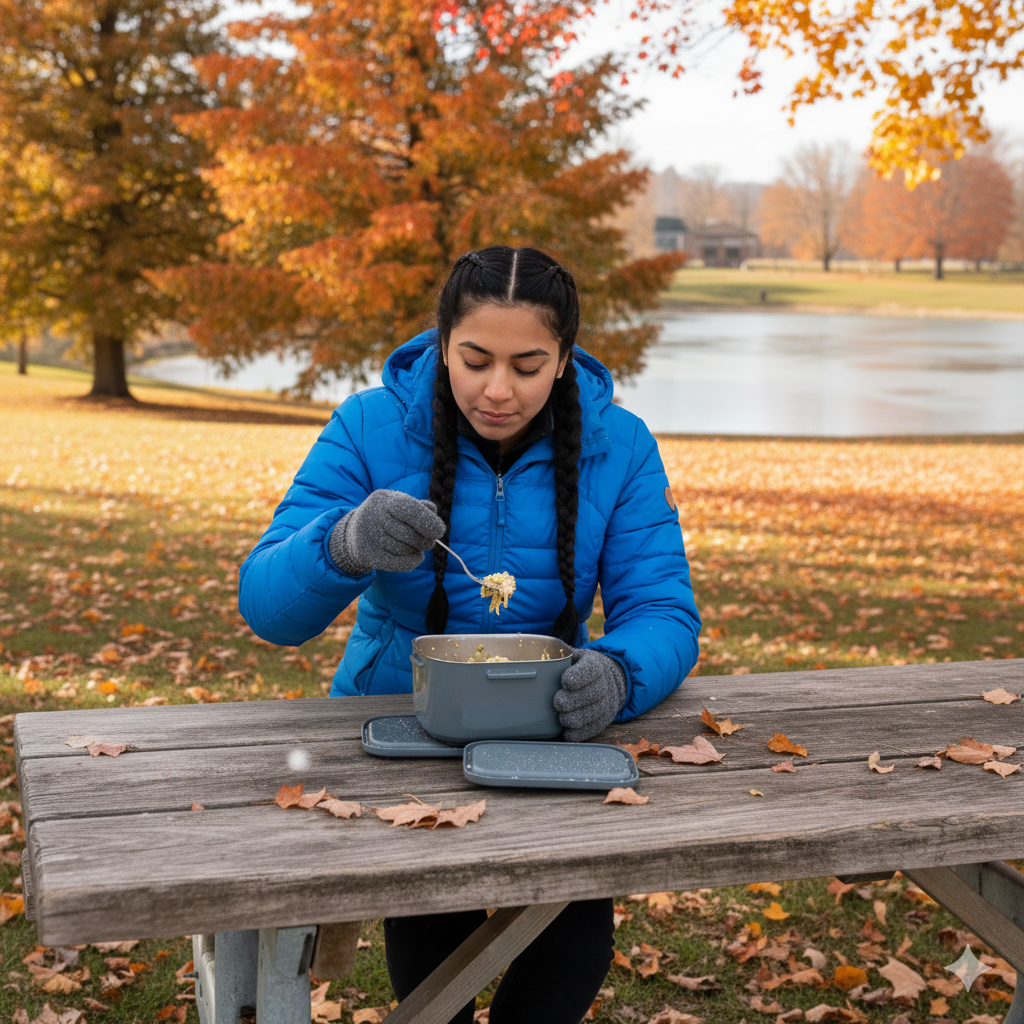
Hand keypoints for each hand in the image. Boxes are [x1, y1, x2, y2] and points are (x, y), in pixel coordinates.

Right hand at [328, 489, 445, 574]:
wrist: (355, 532)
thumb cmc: (388, 517)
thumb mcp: (401, 505)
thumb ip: (420, 507)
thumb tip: (433, 514)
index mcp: (384, 499)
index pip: (409, 508)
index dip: (427, 521)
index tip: (439, 532)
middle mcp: (373, 515)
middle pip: (410, 534)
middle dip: (424, 540)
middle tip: (428, 541)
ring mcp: (367, 535)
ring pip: (405, 550)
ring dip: (415, 550)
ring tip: (411, 545)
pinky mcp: (366, 554)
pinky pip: (398, 563)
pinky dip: (412, 562)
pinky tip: (415, 557)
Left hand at [552, 648, 627, 742]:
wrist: (609, 679)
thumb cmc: (581, 667)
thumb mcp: (574, 655)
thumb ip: (558, 655)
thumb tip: (534, 656)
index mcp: (595, 664)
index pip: (591, 669)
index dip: (579, 677)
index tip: (565, 682)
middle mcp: (604, 683)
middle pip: (593, 693)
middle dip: (573, 701)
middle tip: (558, 702)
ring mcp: (607, 702)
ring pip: (595, 713)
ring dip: (576, 718)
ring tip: (562, 718)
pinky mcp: (605, 719)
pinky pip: (595, 728)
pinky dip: (580, 732)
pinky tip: (568, 732)